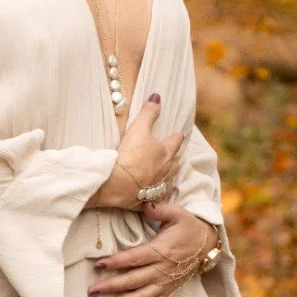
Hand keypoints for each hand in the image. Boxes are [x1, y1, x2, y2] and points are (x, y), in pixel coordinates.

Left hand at [86, 200, 217, 296]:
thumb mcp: (177, 213)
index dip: (116, 262)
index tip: (98, 265)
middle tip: (92, 291)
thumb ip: (159, 209)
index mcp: (161, 251)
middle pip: (133, 281)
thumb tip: (145, 204)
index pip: (134, 258)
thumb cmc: (189, 226)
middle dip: (111, 286)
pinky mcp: (168, 291)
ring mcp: (165, 283)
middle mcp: (162, 270)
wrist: (208, 243)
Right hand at [88, 93, 183, 210]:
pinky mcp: (147, 199)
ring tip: (165, 173)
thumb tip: (157, 96)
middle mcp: (165, 170)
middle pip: (174, 163)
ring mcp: (157, 186)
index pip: (175, 142)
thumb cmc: (130, 154)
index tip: (178, 134)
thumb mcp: (138, 129)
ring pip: (167, 179)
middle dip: (174, 158)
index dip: (176, 137)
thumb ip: (149, 113)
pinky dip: (155, 192)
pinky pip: (155, 196)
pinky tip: (152, 192)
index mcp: (165, 152)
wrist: (118, 183)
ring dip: (167, 175)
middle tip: (173, 155)